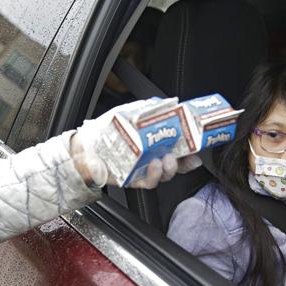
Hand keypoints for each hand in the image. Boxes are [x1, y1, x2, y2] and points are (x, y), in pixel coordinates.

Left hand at [70, 112, 201, 188]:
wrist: (84, 147)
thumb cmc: (106, 130)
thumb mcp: (131, 113)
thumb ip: (151, 109)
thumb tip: (170, 103)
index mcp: (155, 143)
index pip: (179, 147)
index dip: (192, 148)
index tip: (200, 145)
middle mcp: (152, 158)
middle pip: (177, 163)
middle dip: (186, 161)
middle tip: (189, 154)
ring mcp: (143, 170)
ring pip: (165, 174)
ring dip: (171, 168)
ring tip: (168, 159)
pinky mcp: (133, 180)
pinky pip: (148, 181)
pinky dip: (154, 175)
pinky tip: (154, 165)